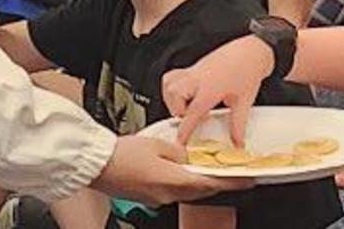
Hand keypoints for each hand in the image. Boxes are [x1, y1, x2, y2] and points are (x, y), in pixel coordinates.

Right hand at [90, 135, 252, 205]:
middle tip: (230, 175)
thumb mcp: (157, 143)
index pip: (211, 183)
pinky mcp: (147, 197)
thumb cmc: (120, 153)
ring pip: (186, 191)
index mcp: (173, 181)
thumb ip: (178, 150)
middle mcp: (167, 194)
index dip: (232, 182)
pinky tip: (176, 171)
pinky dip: (179, 182)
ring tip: (203, 170)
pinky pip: (170, 191)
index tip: (248, 180)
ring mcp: (156, 198)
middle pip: (200, 190)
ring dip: (196, 182)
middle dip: (216, 183)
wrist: (96, 164)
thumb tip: (187, 156)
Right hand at [161, 37, 273, 146]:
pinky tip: (182, 96)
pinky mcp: (192, 68)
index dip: (185, 129)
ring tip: (186, 108)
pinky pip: (171, 76)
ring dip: (172, 100)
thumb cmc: (248, 71)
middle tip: (191, 118)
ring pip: (169, 85)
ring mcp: (193, 71)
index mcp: (210, 88)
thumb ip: (238, 125)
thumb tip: (238, 143)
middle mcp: (197, 78)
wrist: (251, 51)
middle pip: (174, 95)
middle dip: (178, 111)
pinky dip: (171, 88)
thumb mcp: (244, 102)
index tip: (181, 141)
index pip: (192, 112)